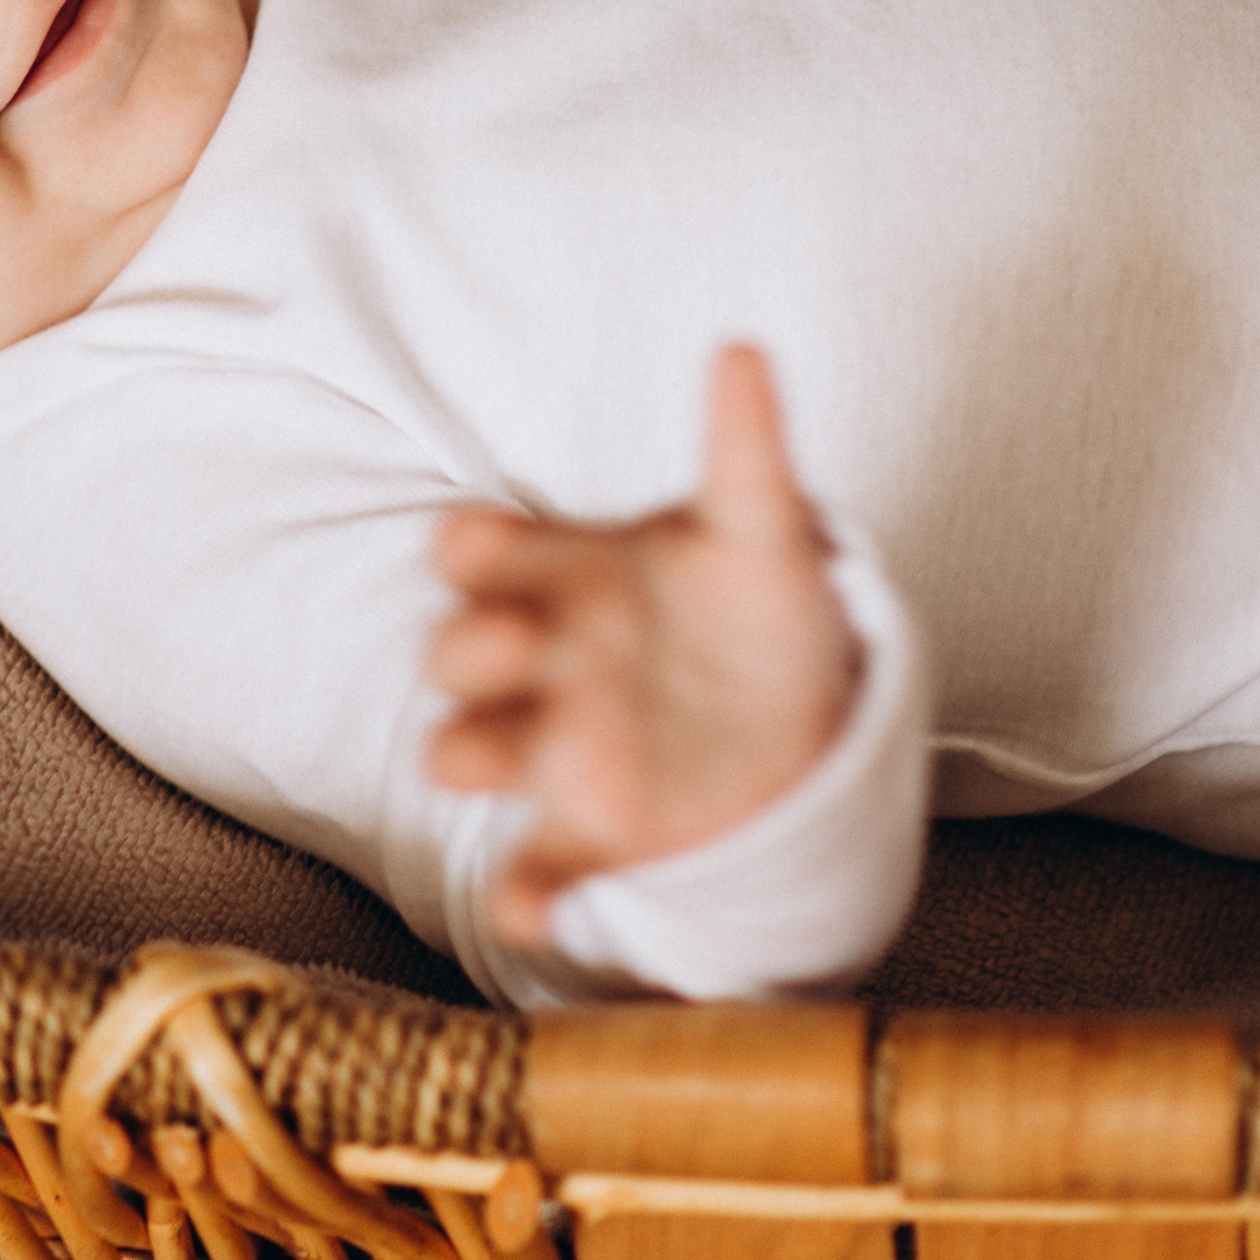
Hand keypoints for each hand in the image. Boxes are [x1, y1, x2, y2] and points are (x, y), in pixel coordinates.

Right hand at [425, 344, 860, 944]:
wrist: (807, 716)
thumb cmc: (756, 607)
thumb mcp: (761, 529)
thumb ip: (746, 446)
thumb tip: (744, 348)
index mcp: (566, 576)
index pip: (475, 550)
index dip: (467, 550)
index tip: (485, 547)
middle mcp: (542, 662)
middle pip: (452, 650)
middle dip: (463, 648)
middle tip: (515, 644)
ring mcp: (557, 747)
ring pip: (465, 751)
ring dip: (464, 754)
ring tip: (493, 765)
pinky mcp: (594, 831)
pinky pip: (534, 868)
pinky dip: (522, 894)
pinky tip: (534, 911)